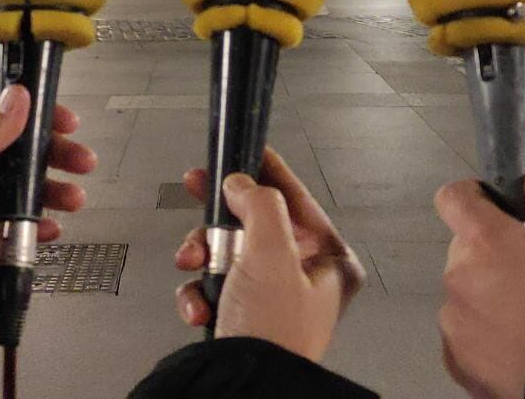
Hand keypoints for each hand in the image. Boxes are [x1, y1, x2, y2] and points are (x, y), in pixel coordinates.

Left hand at [0, 83, 95, 282]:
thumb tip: (24, 99)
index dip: (32, 111)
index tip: (67, 123)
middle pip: (6, 145)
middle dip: (45, 155)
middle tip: (82, 165)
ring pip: (3, 184)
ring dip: (38, 192)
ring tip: (72, 201)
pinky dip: (14, 225)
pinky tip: (42, 231)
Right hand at [172, 148, 364, 362]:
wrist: (245, 393)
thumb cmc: (274, 335)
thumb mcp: (272, 252)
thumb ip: (260, 203)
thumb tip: (241, 184)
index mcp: (330, 259)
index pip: (295, 196)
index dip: (262, 169)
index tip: (240, 150)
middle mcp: (305, 277)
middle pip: (253, 221)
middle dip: (218, 219)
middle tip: (197, 193)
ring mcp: (272, 299)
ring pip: (227, 251)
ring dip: (202, 257)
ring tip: (194, 267)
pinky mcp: (244, 318)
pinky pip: (214, 286)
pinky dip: (199, 293)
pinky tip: (200, 306)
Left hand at [436, 172, 524, 398]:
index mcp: (491, 244)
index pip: (454, 198)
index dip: (477, 196)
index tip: (497, 207)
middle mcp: (464, 283)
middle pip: (466, 248)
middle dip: (497, 252)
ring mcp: (460, 330)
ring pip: (467, 293)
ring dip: (492, 295)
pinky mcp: (464, 369)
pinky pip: (466, 336)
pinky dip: (489, 335)